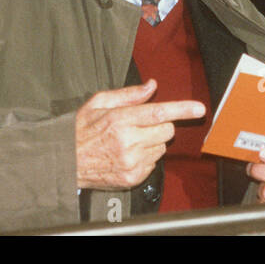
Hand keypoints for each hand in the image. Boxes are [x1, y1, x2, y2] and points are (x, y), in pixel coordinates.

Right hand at [74, 79, 205, 189]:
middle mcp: (128, 142)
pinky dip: (146, 157)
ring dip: (152, 142)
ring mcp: (132, 162)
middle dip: (160, 124)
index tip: (199, 108)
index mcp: (120, 120)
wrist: (65, 162)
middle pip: (166, 130)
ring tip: (130, 141)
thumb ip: (128, 94)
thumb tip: (151, 86)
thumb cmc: (80, 130)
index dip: (182, 109)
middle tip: (141, 124)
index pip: (159, 112)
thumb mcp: (99, 103)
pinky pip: (154, 163)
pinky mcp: (133, 177)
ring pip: (162, 147)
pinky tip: (127, 154)